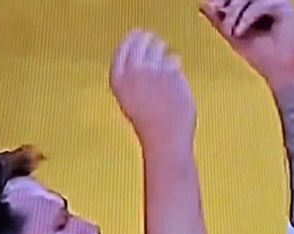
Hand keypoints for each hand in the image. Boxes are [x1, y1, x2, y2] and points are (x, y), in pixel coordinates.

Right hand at [110, 30, 195, 149]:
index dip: (130, 41)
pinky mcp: (171, 73)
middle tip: (155, 40)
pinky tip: (176, 75)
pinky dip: (175, 64)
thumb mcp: (130, 99)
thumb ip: (134, 77)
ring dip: (163, 50)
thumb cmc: (148, 125)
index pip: (121, 50)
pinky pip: (174, 60)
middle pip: (140, 43)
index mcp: (117, 81)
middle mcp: (132, 72)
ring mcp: (153, 71)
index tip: (137, 35)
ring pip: (158, 48)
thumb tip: (146, 54)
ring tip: (167, 61)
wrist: (165, 138)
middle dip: (148, 40)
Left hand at [199, 0, 293, 86]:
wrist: (285, 73)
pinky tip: (240, 33)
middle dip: (229, 3)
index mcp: (255, 6)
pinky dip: (246, 17)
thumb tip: (202, 4)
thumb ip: (220, 21)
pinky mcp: (285, 8)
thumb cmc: (264, 58)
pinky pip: (262, 3)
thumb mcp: (235, 38)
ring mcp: (277, 3)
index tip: (211, 6)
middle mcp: (266, 1)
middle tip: (220, 16)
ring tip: (232, 32)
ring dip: (235, 11)